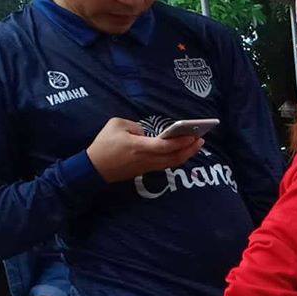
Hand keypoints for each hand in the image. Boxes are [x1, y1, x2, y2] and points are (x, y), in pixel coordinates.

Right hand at [86, 117, 203, 183]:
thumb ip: (135, 126)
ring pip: (172, 162)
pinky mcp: (146, 170)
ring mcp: (147, 166)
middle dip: (190, 148)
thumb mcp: (116, 125)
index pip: (165, 146)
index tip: (193, 135)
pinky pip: (166, 165)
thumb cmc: (104, 144)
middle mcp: (147, 159)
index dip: (181, 141)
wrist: (95, 167)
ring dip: (186, 154)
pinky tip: (183, 151)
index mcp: (139, 147)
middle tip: (201, 139)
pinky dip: (177, 158)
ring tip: (196, 144)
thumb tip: (148, 134)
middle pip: (174, 157)